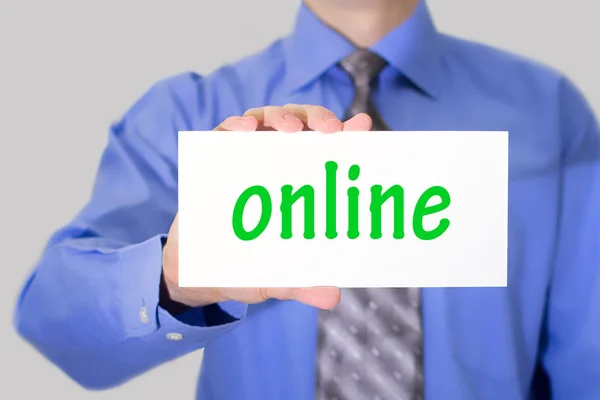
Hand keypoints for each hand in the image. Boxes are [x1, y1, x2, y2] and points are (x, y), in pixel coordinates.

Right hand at [162, 105, 371, 309]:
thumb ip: (301, 284)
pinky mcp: (215, 158)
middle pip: (302, 125)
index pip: (328, 151)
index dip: (347, 135)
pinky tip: (245, 129)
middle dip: (317, 119)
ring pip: (267, 119)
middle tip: (328, 131)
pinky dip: (235, 125)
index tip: (361, 126)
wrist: (200, 271)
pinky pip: (225, 132)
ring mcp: (246, 157)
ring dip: (280, 116)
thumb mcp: (276, 277)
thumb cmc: (247, 268)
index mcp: (300, 184)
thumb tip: (332, 296)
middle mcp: (277, 164)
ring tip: (288, 129)